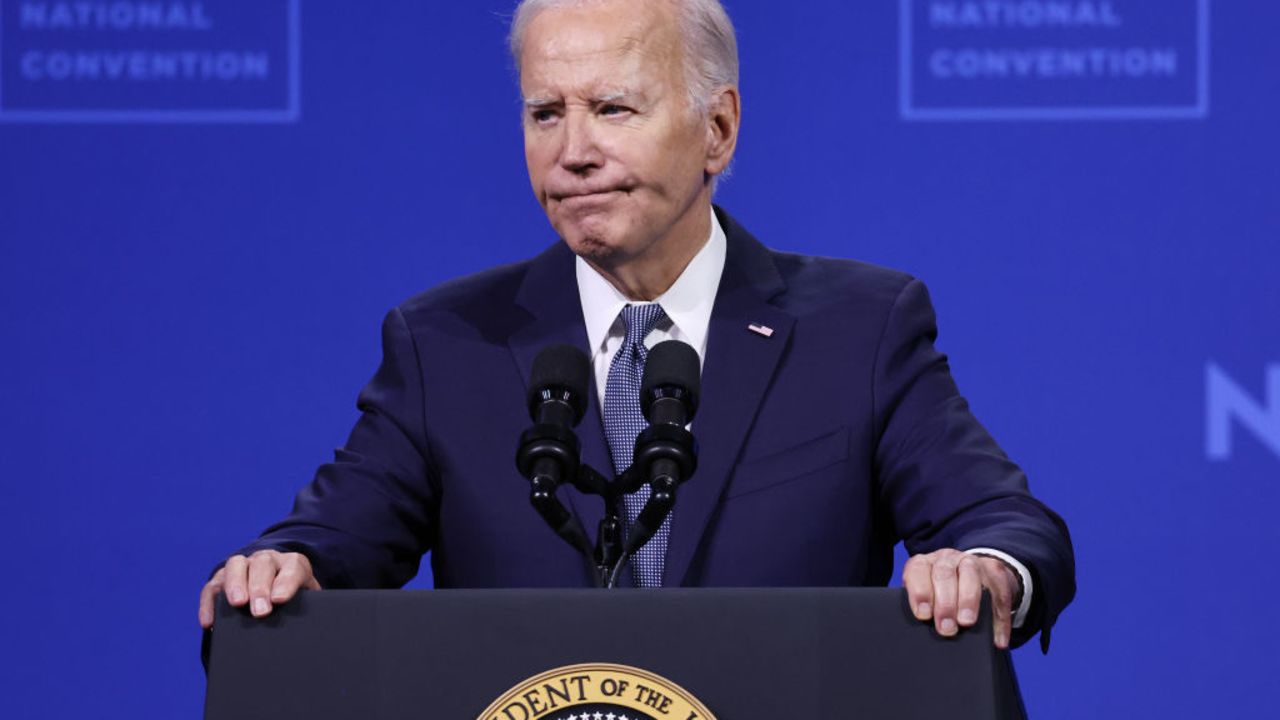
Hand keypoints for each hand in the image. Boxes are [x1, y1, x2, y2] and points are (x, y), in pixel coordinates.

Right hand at [198, 550, 320, 628]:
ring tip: (237, 605)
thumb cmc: (295, 598)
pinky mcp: (222, 577)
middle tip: (260, 611)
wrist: (279, 586)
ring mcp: (243, 565)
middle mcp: (267, 559)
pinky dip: (209, 603)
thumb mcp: (308, 600)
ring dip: (235, 585)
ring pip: (235, 566)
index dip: (286, 582)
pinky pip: (212, 586)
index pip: (292, 567)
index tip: (280, 600)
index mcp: (293, 563)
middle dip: (260, 588)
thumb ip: (309, 607)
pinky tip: (209, 621)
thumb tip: (310, 627)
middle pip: (262, 565)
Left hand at [903, 549, 1018, 648]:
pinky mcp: (997, 573)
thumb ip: (926, 607)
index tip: (923, 615)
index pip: (918, 570)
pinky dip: (999, 619)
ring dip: (968, 601)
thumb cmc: (944, 593)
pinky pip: (1000, 594)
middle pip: (944, 574)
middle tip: (946, 628)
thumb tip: (926, 630)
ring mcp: (974, 563)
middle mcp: (949, 559)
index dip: (920, 592)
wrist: (978, 575)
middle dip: (945, 603)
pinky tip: (998, 639)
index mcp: (927, 563)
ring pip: (971, 576)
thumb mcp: (930, 594)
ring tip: (967, 623)